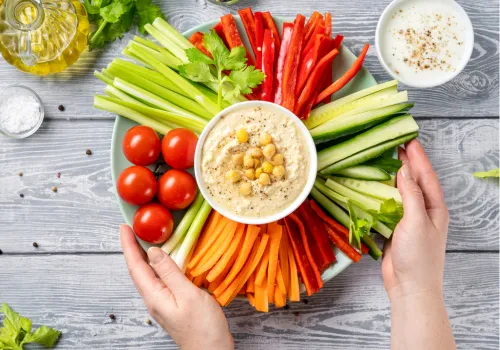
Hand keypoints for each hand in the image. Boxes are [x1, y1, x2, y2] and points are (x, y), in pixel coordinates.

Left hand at [120, 225, 233, 349]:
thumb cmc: (202, 327)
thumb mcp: (188, 295)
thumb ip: (170, 272)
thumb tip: (153, 252)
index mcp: (154, 295)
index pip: (136, 266)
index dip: (128, 245)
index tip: (124, 227)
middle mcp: (154, 298)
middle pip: (138, 269)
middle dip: (133, 248)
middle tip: (133, 229)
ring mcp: (162, 302)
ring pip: (149, 274)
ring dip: (144, 256)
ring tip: (145, 239)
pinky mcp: (172, 304)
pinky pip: (160, 279)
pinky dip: (159, 265)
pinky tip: (166, 261)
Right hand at [382, 139, 449, 299]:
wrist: (410, 287)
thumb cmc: (418, 256)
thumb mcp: (416, 221)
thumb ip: (411, 195)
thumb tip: (404, 171)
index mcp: (434, 207)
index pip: (426, 176)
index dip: (418, 157)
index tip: (409, 140)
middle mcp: (424, 211)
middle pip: (415, 181)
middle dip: (408, 163)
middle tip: (396, 145)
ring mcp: (410, 220)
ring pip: (402, 193)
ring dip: (394, 177)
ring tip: (385, 161)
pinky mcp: (396, 229)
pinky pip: (389, 206)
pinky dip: (383, 195)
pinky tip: (375, 188)